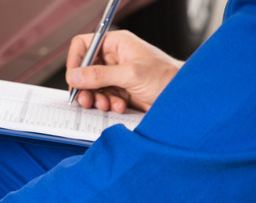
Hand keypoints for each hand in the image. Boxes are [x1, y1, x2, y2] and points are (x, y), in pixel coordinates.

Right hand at [66, 30, 183, 111]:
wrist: (182, 98)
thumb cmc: (166, 78)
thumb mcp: (130, 74)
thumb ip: (100, 75)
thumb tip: (75, 76)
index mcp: (116, 44)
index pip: (84, 45)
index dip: (75, 60)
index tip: (74, 78)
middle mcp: (114, 58)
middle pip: (84, 70)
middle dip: (84, 87)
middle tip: (86, 99)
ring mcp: (116, 76)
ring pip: (91, 87)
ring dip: (96, 98)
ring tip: (105, 105)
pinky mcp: (119, 91)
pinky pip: (102, 97)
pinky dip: (107, 105)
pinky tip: (119, 106)